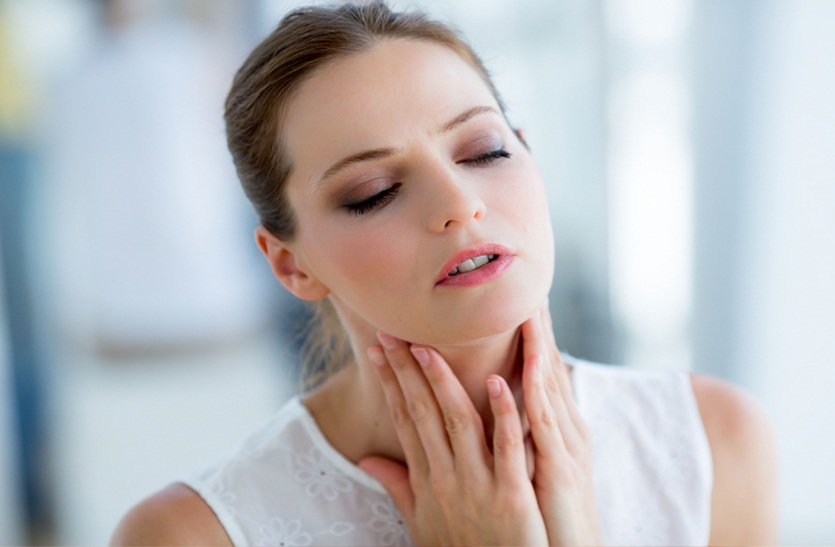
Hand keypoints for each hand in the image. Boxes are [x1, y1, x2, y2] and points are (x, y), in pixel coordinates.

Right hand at [359, 332, 548, 545]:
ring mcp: (478, 485)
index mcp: (428, 480)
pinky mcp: (512, 496)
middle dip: (405, 371)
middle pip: (422, 412)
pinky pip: (506, 448)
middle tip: (392, 332)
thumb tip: (365, 461)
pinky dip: (501, 414)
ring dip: (442, 381)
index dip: (391, 382)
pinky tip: (496, 382)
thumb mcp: (421, 521)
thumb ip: (398, 485)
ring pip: (457, 421)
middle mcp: (446, 478)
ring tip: (429, 346)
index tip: (379, 349)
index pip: (404, 420)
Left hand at [521, 306, 600, 544]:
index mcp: (550, 428)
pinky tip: (521, 368)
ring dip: (533, 347)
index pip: (534, 371)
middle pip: (546, 368)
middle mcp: (562, 430)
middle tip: (523, 285)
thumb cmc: (543, 518)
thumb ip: (504, 439)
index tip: (511, 301)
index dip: (524, 335)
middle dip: (534, 327)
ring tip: (523, 309)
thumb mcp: (522, 469)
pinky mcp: (562, 471)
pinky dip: (532, 396)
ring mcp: (564, 448)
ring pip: (546, 387)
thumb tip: (487, 414)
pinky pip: (544, 427)